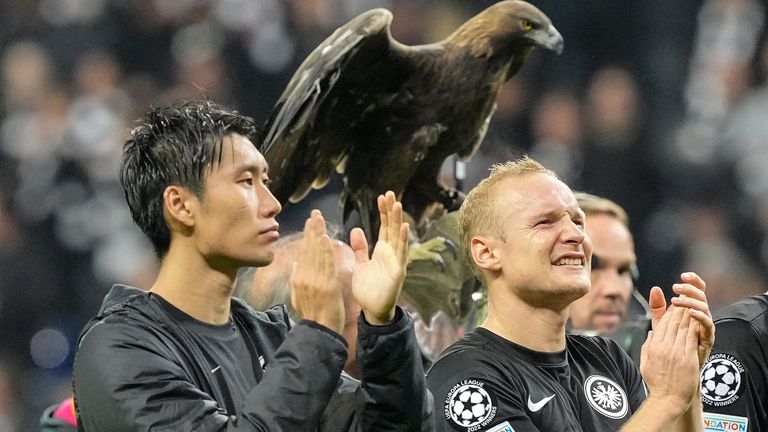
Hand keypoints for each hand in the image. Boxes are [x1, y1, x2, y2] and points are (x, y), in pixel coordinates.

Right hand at [290, 210, 344, 333]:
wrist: (320, 330)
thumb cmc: (313, 315)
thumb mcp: (299, 296)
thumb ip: (297, 279)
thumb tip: (296, 264)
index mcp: (298, 279)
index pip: (303, 253)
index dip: (307, 236)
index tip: (310, 222)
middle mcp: (304, 277)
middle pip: (309, 249)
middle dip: (312, 230)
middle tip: (315, 214)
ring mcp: (315, 281)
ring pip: (317, 254)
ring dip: (319, 235)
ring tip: (320, 220)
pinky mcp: (326, 285)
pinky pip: (326, 264)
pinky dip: (326, 251)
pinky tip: (326, 239)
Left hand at [350, 191, 408, 324]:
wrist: (372, 311)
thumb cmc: (368, 289)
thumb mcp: (360, 265)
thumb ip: (360, 248)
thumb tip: (357, 230)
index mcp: (381, 251)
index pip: (384, 226)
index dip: (383, 212)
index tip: (381, 196)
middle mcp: (391, 253)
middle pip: (392, 228)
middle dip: (391, 211)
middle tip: (390, 193)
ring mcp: (396, 261)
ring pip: (398, 237)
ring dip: (398, 221)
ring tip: (397, 204)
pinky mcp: (398, 272)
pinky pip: (401, 254)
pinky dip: (402, 240)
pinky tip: (403, 227)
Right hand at [640, 299, 700, 414]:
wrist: (667, 399)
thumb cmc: (657, 383)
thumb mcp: (645, 362)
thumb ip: (647, 345)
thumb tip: (651, 333)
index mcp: (653, 347)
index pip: (662, 324)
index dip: (670, 312)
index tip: (676, 305)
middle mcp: (663, 347)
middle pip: (673, 323)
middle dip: (680, 310)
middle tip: (686, 300)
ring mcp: (675, 352)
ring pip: (683, 328)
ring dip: (688, 315)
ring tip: (693, 306)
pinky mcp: (687, 358)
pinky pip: (691, 338)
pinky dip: (695, 327)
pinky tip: (698, 320)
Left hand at [649, 273, 714, 367]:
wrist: (675, 370)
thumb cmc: (670, 346)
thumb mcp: (661, 325)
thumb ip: (658, 308)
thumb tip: (655, 288)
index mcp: (691, 310)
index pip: (696, 290)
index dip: (693, 281)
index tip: (683, 275)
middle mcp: (700, 316)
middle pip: (701, 296)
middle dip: (690, 289)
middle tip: (676, 287)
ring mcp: (704, 327)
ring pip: (705, 307)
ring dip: (691, 301)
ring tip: (676, 300)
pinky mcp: (707, 338)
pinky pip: (708, 325)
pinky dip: (700, 316)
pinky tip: (690, 313)